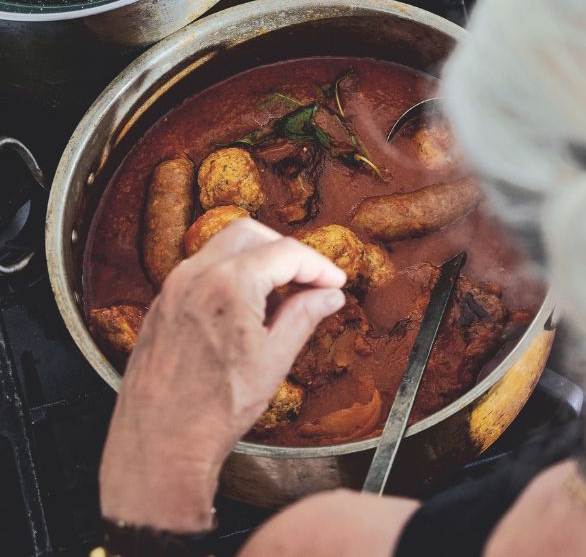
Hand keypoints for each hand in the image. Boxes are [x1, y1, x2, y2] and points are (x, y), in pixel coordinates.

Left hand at [100, 219, 345, 530]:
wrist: (159, 443)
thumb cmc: (213, 409)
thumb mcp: (273, 361)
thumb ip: (304, 317)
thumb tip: (328, 296)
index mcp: (228, 286)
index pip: (286, 253)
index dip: (319, 265)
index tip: (335, 282)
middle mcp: (194, 277)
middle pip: (251, 235)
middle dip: (286, 251)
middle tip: (310, 280)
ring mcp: (172, 290)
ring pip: (222, 249)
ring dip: (257, 261)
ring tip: (281, 297)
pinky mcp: (160, 307)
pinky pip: (201, 271)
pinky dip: (230, 276)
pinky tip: (247, 310)